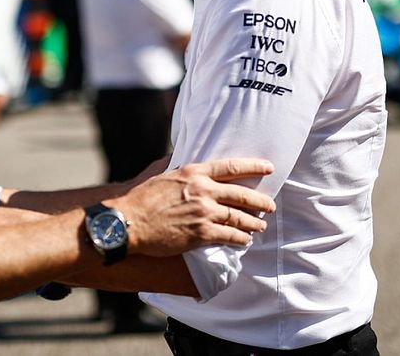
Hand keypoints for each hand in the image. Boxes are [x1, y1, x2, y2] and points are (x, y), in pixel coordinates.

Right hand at [111, 158, 275, 256]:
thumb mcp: (161, 173)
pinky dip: (240, 239)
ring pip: (238, 217)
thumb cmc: (141, 198)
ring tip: (260, 226)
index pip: (231, 167)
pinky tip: (245, 241)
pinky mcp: (200, 234)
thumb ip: (177, 167)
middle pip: (241, 194)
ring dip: (253, 222)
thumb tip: (179, 158)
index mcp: (194, 172)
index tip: (268, 168)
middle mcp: (203, 190)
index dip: (253, 167)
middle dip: (260, 200)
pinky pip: (229, 236)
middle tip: (270, 205)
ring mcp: (203, 212)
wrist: (128, 222)